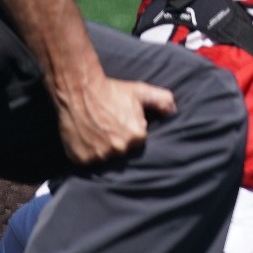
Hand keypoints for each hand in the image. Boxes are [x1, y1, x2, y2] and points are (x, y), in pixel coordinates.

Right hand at [53, 74, 174, 165]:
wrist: (78, 90)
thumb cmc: (112, 90)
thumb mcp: (142, 92)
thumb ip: (163, 101)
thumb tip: (173, 113)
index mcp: (137, 137)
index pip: (138, 144)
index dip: (130, 134)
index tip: (122, 125)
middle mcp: (119, 149)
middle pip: (122, 152)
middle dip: (117, 143)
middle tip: (108, 128)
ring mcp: (99, 156)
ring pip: (104, 159)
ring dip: (102, 150)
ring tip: (95, 133)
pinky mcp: (81, 159)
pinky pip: (87, 162)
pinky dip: (86, 154)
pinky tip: (85, 139)